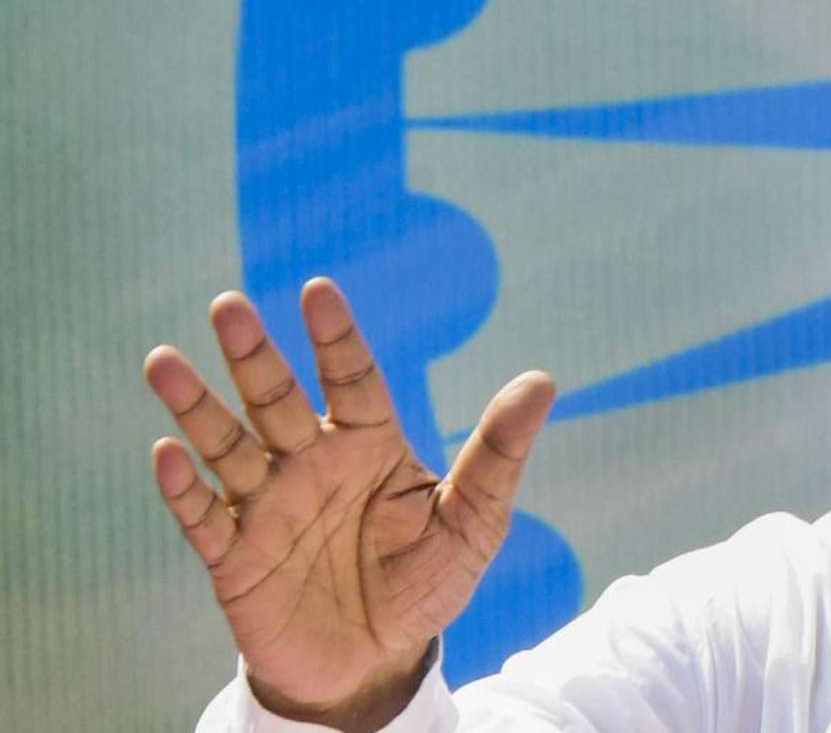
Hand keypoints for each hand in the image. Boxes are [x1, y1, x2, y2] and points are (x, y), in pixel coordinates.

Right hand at [145, 278, 554, 728]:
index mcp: (368, 445)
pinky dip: (183, 490)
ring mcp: (268, 507)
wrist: (375, 663)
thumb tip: (542, 380)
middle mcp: (311, 463)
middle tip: (228, 305)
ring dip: (196, 408)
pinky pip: (204, 518)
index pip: (351, 380)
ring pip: (226, 447)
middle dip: (253, 355)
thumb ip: (499, 452)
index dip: (335, 338)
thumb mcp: (474, 521)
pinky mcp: (235, 558)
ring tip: (163, 362)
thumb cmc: (426, 584)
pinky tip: (166, 457)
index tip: (319, 291)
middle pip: (276, 399)